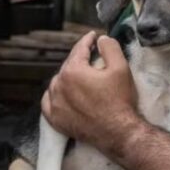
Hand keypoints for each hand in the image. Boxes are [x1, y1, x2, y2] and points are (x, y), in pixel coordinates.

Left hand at [43, 32, 139, 153]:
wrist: (118, 133)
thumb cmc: (120, 100)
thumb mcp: (121, 68)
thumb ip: (110, 47)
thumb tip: (101, 39)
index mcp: (72, 71)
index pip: (79, 50)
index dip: (88, 40)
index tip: (93, 36)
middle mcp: (58, 85)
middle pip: (68, 66)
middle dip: (79, 60)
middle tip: (91, 57)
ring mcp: (55, 104)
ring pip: (58, 83)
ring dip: (68, 77)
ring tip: (80, 76)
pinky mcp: (56, 119)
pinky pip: (49, 102)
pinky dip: (54, 96)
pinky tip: (62, 94)